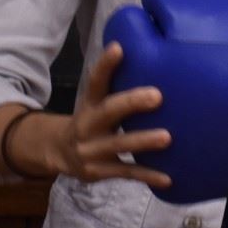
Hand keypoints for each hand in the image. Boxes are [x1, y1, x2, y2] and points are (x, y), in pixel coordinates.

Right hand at [9, 42, 170, 188]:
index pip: (95, 81)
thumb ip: (116, 83)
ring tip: (167, 138)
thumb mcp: (97, 100)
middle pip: (108, 112)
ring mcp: (91, 150)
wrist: (58, 152)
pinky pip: (126, 173)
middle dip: (131, 103)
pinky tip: (168, 178)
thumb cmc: (92, 119)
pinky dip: (147, 176)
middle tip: (157, 96)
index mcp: (89, 103)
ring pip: (118, 145)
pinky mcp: (99, 171)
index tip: (119, 48)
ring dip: (142, 141)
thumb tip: (144, 52)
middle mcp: (88, 125)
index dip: (106, 65)